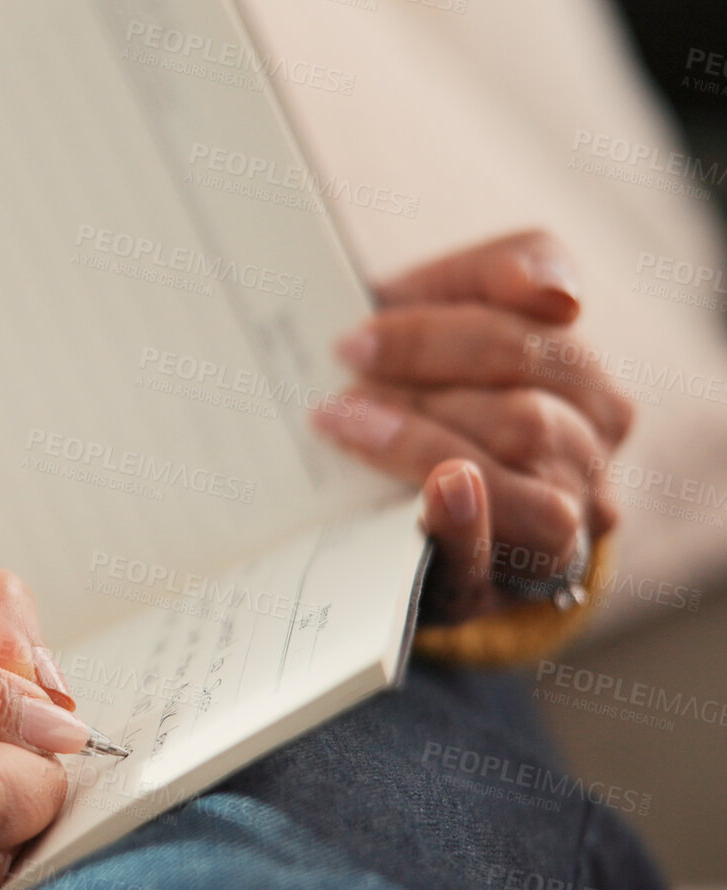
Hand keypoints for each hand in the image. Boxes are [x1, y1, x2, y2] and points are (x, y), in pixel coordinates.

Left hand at [311, 230, 633, 623]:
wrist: (391, 521)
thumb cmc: (414, 393)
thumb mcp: (435, 318)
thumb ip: (494, 274)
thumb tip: (557, 293)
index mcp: (573, 363)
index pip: (530, 321)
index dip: (434, 332)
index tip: (351, 343)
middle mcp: (593, 432)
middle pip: (521, 384)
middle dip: (422, 381)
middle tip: (341, 392)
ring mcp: (579, 502)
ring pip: (527, 441)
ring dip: (426, 435)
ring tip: (351, 429)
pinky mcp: (537, 570)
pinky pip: (523, 538)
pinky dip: (477, 513)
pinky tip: (443, 491)